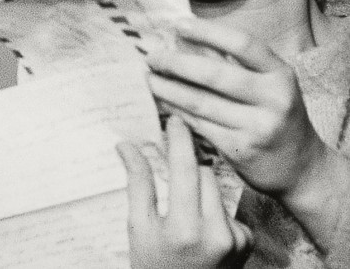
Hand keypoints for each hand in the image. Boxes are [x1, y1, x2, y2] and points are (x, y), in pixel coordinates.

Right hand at [117, 115, 251, 268]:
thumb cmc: (153, 266)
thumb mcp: (137, 228)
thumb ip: (137, 184)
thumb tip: (127, 146)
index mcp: (183, 228)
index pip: (185, 169)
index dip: (179, 140)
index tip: (174, 120)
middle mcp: (215, 233)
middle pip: (203, 173)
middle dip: (186, 165)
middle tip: (171, 157)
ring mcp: (235, 240)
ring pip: (216, 187)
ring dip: (200, 187)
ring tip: (184, 207)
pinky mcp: (247, 243)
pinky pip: (228, 207)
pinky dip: (214, 209)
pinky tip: (202, 226)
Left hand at [143, 18, 326, 196]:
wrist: (301, 168)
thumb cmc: (274, 115)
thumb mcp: (267, 84)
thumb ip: (232, 63)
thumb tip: (184, 38)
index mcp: (281, 73)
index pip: (242, 43)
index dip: (208, 31)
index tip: (177, 25)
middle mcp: (274, 98)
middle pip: (214, 74)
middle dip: (176, 63)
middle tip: (151, 57)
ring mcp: (258, 126)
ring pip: (200, 102)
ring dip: (168, 88)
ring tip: (148, 79)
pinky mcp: (240, 149)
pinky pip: (199, 125)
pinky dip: (176, 111)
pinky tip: (161, 102)